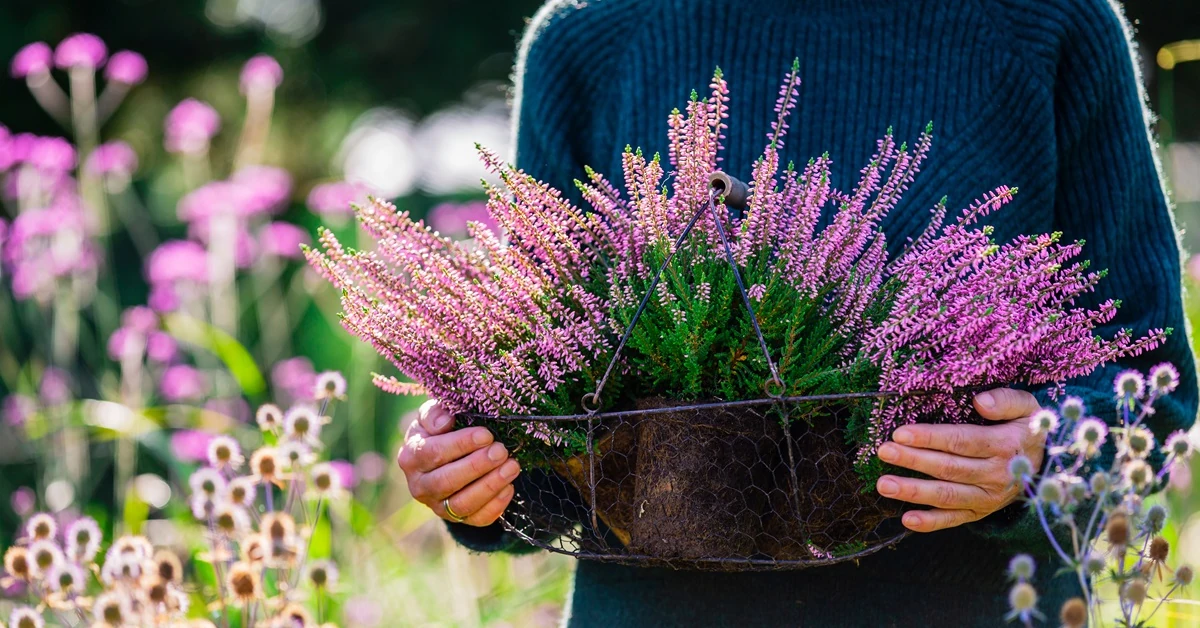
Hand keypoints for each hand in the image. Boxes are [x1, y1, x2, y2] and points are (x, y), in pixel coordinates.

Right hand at [398, 399, 520, 525]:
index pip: (433, 453)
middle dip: (477, 466)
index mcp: (411, 458)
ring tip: (512, 467)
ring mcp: (437, 506)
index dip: (461, 444)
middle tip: (501, 451)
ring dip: (489, 486)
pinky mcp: (457, 518)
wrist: (444, 457)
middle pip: (446, 481)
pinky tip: (509, 487)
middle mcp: (420, 486)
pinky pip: (477, 519)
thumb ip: (434, 414)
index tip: (486, 435)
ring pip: (462, 504)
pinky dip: (495, 506)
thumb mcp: (432, 416)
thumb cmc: (439, 431)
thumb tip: (445, 422)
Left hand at [874, 388, 1045, 532]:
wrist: (1047, 465)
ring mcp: (988, 498)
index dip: (930, 438)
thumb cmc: (1026, 429)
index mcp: (1005, 446)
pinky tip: (906, 519)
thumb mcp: (1028, 407)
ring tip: (884, 484)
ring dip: (914, 491)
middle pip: (949, 468)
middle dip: (913, 460)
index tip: (900, 433)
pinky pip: (954, 519)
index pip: (962, 441)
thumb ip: (1006, 400)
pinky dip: (930, 522)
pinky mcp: (980, 512)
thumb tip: (980, 402)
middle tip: (884, 452)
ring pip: (947, 495)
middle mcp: (996, 475)